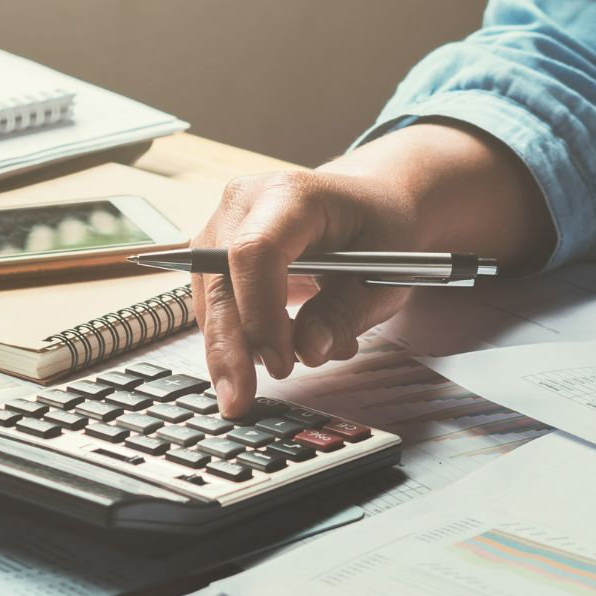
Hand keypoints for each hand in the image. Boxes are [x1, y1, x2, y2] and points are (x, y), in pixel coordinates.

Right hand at [192, 167, 420, 417]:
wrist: (370, 204)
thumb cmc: (381, 232)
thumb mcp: (384, 274)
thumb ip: (346, 313)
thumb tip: (308, 352)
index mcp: (292, 194)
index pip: (255, 252)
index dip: (261, 312)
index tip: (282, 362)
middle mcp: (246, 202)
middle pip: (219, 280)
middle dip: (229, 348)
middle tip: (241, 401)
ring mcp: (223, 225)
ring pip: (210, 300)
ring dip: (238, 347)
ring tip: (292, 363)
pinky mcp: (215, 254)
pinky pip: (215, 305)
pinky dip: (241, 339)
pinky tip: (280, 349)